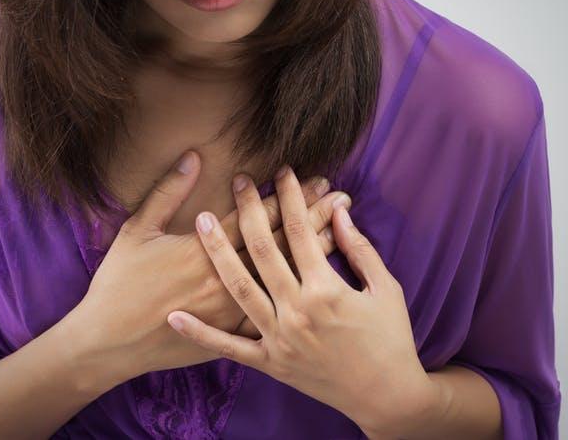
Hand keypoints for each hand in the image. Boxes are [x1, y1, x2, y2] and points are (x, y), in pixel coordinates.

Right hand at [64, 152, 351, 388]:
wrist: (107, 344)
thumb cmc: (118, 284)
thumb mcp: (136, 230)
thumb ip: (167, 192)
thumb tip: (194, 156)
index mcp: (204, 251)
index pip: (258, 217)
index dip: (290, 197)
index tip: (317, 181)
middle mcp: (226, 280)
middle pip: (281, 244)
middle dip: (314, 218)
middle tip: (341, 197)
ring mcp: (232, 311)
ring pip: (285, 278)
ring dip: (315, 252)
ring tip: (343, 230)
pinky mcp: (232, 336)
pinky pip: (274, 316)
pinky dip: (299, 297)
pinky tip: (321, 283)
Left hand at [166, 164, 432, 432]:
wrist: (387, 396)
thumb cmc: (392, 339)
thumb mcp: (386, 288)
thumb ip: (360, 249)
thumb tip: (340, 212)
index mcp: (326, 290)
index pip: (300, 231)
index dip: (291, 197)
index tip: (282, 172)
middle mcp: (297, 311)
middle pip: (263, 250)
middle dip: (249, 209)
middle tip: (238, 181)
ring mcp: (279, 339)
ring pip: (239, 288)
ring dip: (218, 252)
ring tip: (202, 220)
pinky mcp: (270, 363)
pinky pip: (228, 348)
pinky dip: (200, 334)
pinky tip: (175, 316)